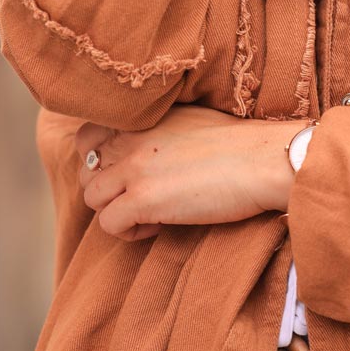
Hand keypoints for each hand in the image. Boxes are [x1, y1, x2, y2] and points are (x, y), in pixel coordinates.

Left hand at [75, 106, 305, 241]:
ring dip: (115, 210)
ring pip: (91, 197)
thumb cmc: (241, 144)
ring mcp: (133, 168)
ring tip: (149, 215)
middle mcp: (131, 138)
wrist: (264, 159)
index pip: (88, 134)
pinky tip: (157, 227)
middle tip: (137, 197)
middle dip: (106, 188)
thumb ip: (161, 131)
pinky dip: (128, 232)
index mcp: (143, 118)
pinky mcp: (142, 199)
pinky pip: (108, 224)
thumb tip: (151, 153)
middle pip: (85, 169)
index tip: (126, 173)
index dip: (99, 159)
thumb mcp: (191, 120)